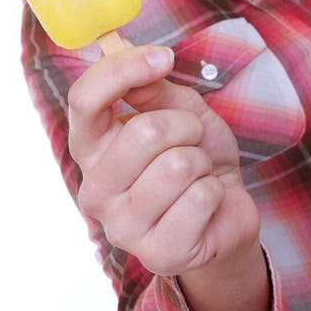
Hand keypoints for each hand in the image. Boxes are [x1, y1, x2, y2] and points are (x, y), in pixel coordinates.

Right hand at [67, 45, 260, 276]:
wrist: (225, 210)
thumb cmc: (195, 155)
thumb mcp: (180, 109)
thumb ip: (154, 88)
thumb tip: (139, 62)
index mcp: (92, 147)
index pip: (85, 100)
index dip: (122, 70)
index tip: (163, 57)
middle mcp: (95, 189)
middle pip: (142, 132)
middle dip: (185, 125)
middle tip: (192, 139)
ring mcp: (122, 227)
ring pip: (177, 166)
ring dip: (201, 160)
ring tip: (198, 173)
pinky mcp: (158, 253)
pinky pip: (199, 198)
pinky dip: (214, 190)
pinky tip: (206, 203)